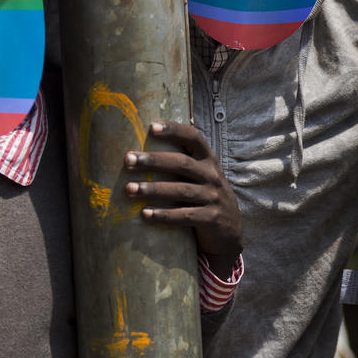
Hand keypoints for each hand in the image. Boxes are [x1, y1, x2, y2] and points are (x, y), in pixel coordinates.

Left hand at [125, 121, 241, 278]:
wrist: (229, 231)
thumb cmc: (205, 198)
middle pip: (182, 163)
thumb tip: (143, 150)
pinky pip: (185, 215)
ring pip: (181, 190)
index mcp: (208, 161)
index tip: (151, 127)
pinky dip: (164, 215)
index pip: (194, 138)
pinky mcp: (211, 219)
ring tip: (129, 189)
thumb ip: (183, 163)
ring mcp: (213, 198)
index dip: (174, 130)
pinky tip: (145, 214)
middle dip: (153, 160)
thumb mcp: (202, 176)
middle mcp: (212, 176)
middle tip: (128, 160)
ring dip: (153, 189)